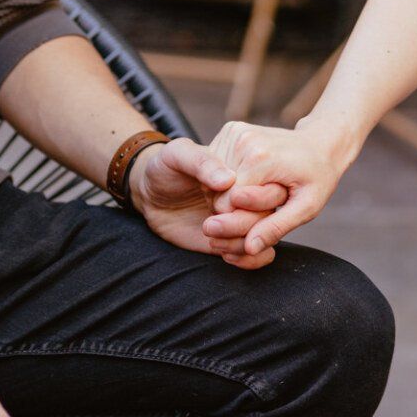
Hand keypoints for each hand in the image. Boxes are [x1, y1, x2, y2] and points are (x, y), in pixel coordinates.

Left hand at [128, 137, 287, 268]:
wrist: (149, 197)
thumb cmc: (163, 168)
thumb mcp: (177, 155)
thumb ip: (201, 161)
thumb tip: (228, 180)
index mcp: (242, 170)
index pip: (264, 186)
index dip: (248, 200)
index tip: (219, 204)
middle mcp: (247, 195)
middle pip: (267, 214)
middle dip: (242, 225)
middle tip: (210, 225)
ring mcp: (242, 218)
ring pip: (265, 237)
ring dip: (241, 245)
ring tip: (212, 240)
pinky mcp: (235, 240)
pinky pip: (259, 255)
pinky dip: (249, 261)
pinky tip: (226, 256)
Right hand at [203, 119, 359, 256]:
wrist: (321, 143)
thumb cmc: (318, 177)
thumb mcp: (307, 207)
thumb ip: (276, 228)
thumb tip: (250, 248)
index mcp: (261, 160)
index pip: (227, 206)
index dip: (242, 220)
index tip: (264, 217)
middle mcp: (243, 142)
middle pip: (218, 194)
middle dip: (236, 209)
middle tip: (265, 207)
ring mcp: (235, 133)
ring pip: (213, 183)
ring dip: (231, 195)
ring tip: (260, 191)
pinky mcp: (231, 131)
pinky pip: (217, 168)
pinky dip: (229, 181)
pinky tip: (252, 180)